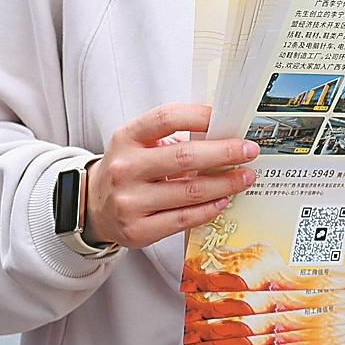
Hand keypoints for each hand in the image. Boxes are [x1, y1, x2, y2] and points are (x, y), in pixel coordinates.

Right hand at [85, 104, 258, 248]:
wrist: (94, 205)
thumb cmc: (129, 168)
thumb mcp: (141, 143)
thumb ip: (174, 135)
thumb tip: (224, 131)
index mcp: (127, 138)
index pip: (167, 117)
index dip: (201, 115)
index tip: (228, 117)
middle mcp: (124, 168)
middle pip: (184, 156)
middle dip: (225, 152)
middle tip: (250, 150)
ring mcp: (129, 201)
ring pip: (189, 191)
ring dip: (225, 184)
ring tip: (245, 177)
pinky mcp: (137, 230)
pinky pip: (183, 219)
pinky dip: (209, 209)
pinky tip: (223, 200)